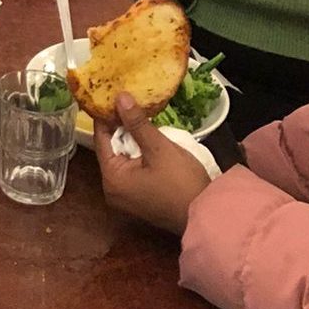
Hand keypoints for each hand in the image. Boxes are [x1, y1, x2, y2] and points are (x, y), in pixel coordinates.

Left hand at [92, 92, 212, 235]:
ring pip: (124, 157)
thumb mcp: (159, 148)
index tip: (112, 93)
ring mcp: (126, 196)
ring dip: (132, 138)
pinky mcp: (139, 198)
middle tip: (128, 98)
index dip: (107, 114)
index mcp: (112, 179)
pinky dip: (139, 152)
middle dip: (121, 125)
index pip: (101, 138)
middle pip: (111, 148)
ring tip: (139, 111)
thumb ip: (137, 123)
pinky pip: (133, 168)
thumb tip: (120, 97)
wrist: (207, 215)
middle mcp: (112, 189)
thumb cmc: (182, 183)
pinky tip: (148, 136)